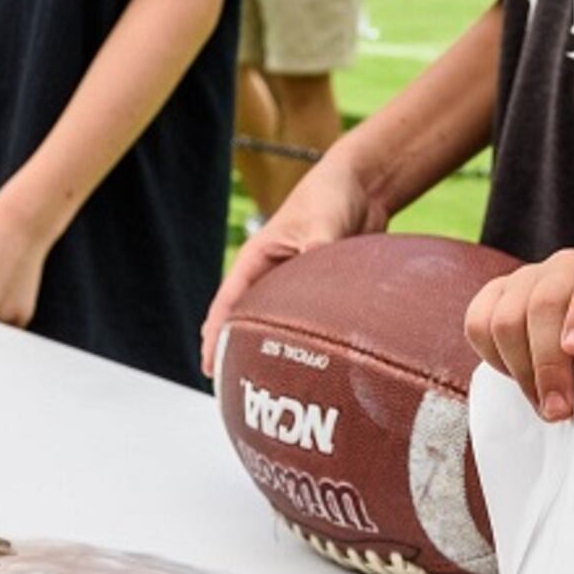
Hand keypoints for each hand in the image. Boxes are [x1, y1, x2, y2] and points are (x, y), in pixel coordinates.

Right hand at [204, 146, 392, 373]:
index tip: (208, 364)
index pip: (229, 302)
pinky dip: (307, 339)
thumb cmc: (330, 194)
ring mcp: (298, 283)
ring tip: (268, 384)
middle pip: (248, 318)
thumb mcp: (320, 221)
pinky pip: (312, 319)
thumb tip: (318, 280)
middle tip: (231, 388)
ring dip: (271, 349)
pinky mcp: (324, 288)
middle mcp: (274, 274)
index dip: (215, 335)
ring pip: (279, 323)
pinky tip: (313, 365)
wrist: (365, 185)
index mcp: (259, 258)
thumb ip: (317, 250)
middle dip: (237, 350)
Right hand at [464, 248, 573, 422]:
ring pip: (506, 320)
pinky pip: (477, 324)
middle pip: (543, 307)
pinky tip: (517, 377)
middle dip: (548, 365)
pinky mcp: (494, 293)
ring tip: (541, 404)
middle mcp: (566, 268)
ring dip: (521, 371)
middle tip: (557, 409)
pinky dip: (492, 357)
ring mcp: (526, 277)